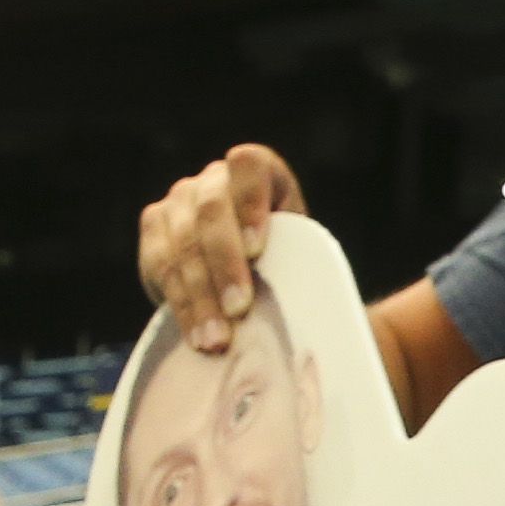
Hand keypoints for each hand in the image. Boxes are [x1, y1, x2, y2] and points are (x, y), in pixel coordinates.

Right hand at [138, 145, 304, 351]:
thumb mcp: (306, 258)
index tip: (258, 251)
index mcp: (259, 170)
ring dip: (199, 295)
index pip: (249, 166)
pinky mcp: (154, 227)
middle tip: (238, 309)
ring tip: (217, 339)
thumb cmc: (287, 268)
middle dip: (224, 263)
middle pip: (210, 209)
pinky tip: (195, 333)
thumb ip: (316, 270)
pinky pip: (159, 264)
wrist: (242, 277)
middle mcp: (213, 178)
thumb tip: (350, 316)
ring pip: (182, 242)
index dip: (251, 204)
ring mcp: (179, 199)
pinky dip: (180, 303)